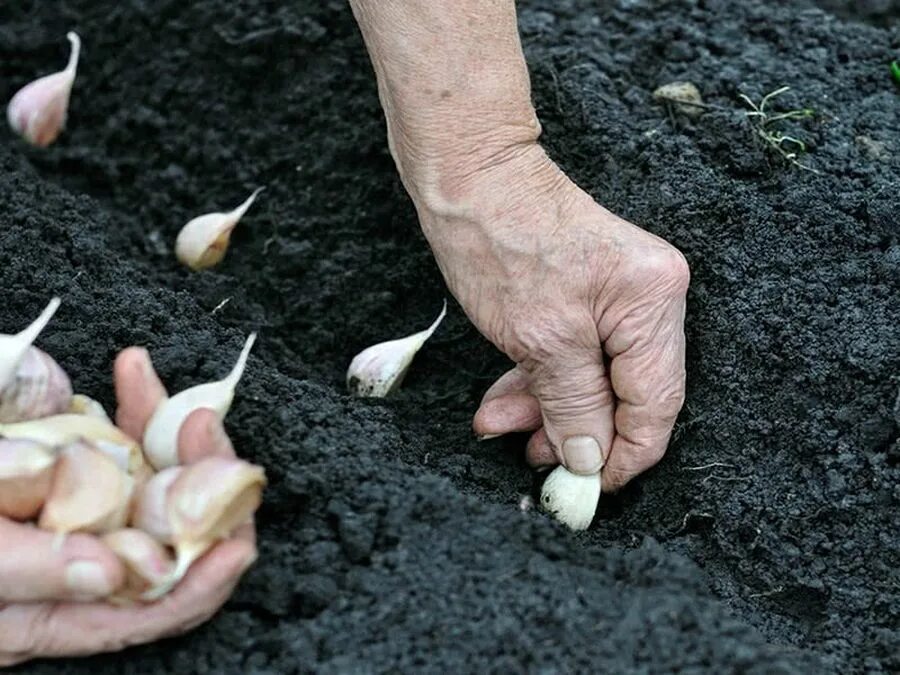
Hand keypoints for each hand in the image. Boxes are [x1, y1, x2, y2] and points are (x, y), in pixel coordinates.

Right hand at [0, 348, 256, 665]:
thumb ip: (28, 569)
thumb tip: (109, 576)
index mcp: (59, 612)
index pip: (150, 607)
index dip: (202, 581)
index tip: (238, 543)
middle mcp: (85, 564)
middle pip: (171, 536)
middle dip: (201, 482)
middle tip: (203, 429)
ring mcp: (87, 510)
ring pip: (157, 481)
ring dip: (171, 432)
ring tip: (165, 391)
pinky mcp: (78, 466)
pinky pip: (122, 441)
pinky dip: (133, 408)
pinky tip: (131, 370)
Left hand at [413, 145, 688, 490]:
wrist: (467, 175)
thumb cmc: (500, 241)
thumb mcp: (539, 339)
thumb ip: (574, 404)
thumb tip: (591, 460)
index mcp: (653, 302)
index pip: (656, 404)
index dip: (624, 456)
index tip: (587, 488)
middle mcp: (650, 298)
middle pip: (626, 394)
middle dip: (575, 431)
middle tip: (534, 460)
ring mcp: (620, 295)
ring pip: (594, 379)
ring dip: (547, 409)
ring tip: (500, 426)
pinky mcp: (589, 295)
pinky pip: (574, 355)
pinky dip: (540, 381)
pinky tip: (504, 401)